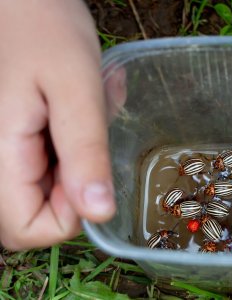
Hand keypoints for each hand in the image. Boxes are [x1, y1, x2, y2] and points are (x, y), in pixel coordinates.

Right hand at [0, 0, 115, 249]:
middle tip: (90, 134)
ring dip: (75, 162)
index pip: (30, 229)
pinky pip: (41, 166)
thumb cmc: (44, 26)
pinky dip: (68, 147)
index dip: (72, 211)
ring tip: (85, 113)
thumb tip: (100, 213)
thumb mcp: (75, 87)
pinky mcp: (9, 142)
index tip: (90, 166)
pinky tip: (77, 111)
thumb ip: (85, 152)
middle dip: (76, 183)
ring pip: (40, 191)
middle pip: (35, 214)